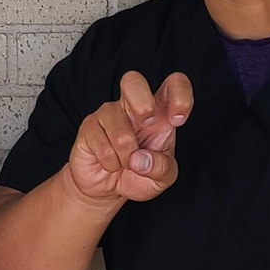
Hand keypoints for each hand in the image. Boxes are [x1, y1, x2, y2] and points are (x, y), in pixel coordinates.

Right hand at [65, 70, 192, 208]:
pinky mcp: (89, 126)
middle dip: (142, 104)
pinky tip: (110, 163)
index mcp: (158, 113)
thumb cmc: (139, 175)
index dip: (180, 95)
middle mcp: (132, 107)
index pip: (173, 85)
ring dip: (126, 156)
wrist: (108, 189)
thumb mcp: (162, 178)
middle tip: (146, 126)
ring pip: (119, 127)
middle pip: (133, 80)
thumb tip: (142, 159)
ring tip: (125, 164)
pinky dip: (110, 163)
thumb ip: (161, 168)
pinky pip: (102, 145)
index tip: (178, 119)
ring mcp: (108, 114)